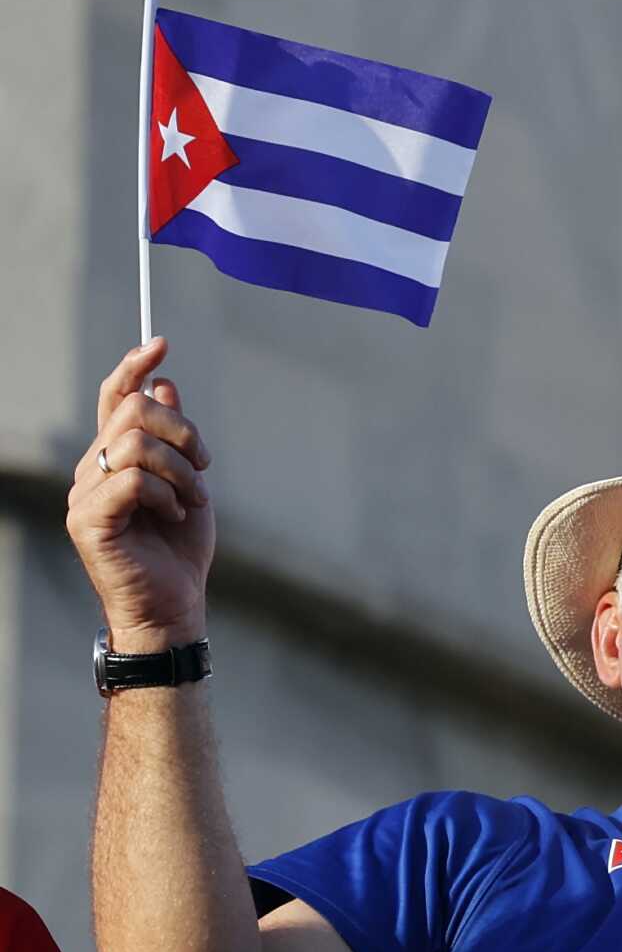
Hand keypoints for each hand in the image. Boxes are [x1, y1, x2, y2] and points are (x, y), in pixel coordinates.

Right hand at [65, 339, 214, 651]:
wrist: (174, 608)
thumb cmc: (179, 553)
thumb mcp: (187, 486)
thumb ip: (174, 440)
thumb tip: (163, 384)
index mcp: (114, 458)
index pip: (116, 398)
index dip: (133, 366)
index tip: (160, 343)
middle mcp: (92, 469)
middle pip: (133, 411)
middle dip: (182, 431)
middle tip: (206, 467)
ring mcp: (85, 493)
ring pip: (134, 443)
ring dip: (181, 470)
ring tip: (195, 501)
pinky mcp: (88, 520)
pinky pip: (130, 480)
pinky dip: (165, 494)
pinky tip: (177, 517)